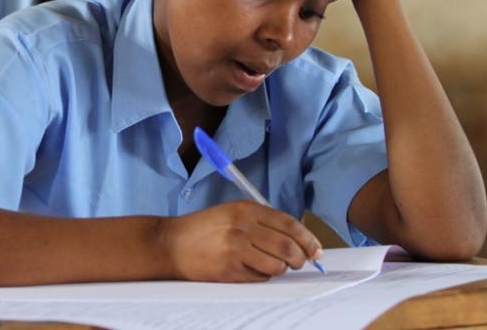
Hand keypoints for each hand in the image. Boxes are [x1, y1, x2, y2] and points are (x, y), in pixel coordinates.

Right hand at [162, 201, 322, 281]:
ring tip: (270, 265)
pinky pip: (260, 278)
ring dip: (280, 269)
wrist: (170, 243)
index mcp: (245, 209)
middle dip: (300, 258)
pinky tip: (250, 269)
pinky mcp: (229, 270)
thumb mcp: (232, 213)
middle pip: (288, 246)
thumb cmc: (203, 229)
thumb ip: (262, 221)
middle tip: (300, 262)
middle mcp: (242, 227)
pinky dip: (262, 276)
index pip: (289, 224)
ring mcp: (236, 249)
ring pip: (277, 266)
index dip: (308, 239)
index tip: (316, 250)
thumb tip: (297, 239)